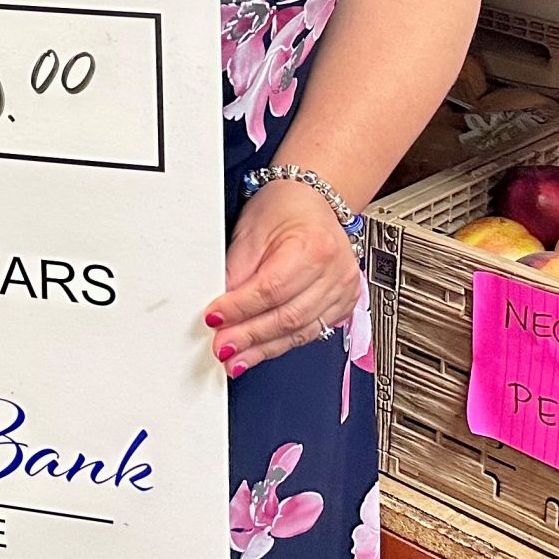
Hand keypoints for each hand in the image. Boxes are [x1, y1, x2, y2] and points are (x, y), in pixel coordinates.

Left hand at [203, 177, 364, 376]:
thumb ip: (237, 270)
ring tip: (238, 358)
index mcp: (313, 246)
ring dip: (264, 349)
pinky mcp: (344, 304)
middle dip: (250, 336)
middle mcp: (335, 272)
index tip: (214, 318)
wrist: (314, 200)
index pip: (271, 289)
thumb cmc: (285, 207)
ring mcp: (343, 290)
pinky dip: (284, 343)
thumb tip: (220, 306)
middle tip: (223, 347)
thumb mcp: (251, 230)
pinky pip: (312, 332)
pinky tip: (263, 350)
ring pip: (301, 331)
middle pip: (287, 316)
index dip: (239, 308)